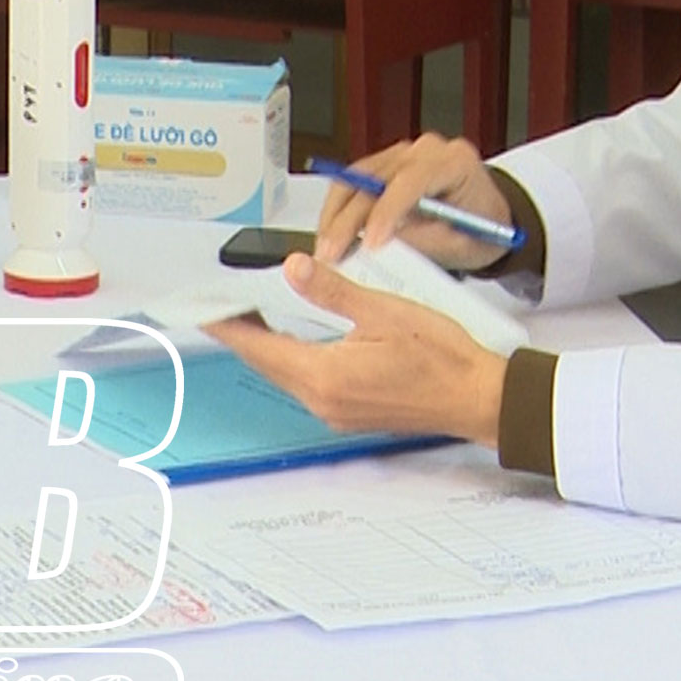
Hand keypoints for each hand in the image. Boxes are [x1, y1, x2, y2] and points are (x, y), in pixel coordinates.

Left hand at [203, 255, 507, 444]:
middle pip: (266, 362)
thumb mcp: (383, 312)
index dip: (227, 325)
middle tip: (221, 301)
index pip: (258, 347)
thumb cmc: (441, 357)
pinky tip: (292, 337)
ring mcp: (336, 411)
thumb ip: (332, 291)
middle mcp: (322, 400)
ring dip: (266, 345)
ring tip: (249, 312)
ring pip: (284, 372)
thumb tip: (292, 269)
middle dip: (242, 332)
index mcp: (324, 376)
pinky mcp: (350, 411)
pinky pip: (305, 381)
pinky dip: (290, 356)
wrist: (479, 399)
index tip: (201, 308)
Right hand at [314, 132, 514, 270]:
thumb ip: (425, 242)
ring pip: (356, 176)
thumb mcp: (463, 244)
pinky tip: (331, 231)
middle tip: (332, 252)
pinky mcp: (387, 163)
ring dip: (335, 212)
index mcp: (454, 163)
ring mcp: (404, 154)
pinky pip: (354, 179)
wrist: (491, 216)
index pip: (410, 180)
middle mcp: (427, 151)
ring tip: (325, 246)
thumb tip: (383, 245)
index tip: (370, 243)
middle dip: (349, 219)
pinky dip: (339, 206)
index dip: (386, 212)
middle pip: (375, 177)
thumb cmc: (484, 229)